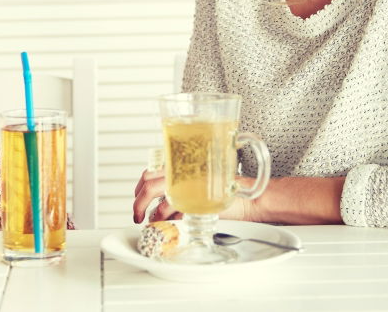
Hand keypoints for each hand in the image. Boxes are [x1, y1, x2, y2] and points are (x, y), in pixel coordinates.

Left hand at [132, 169, 262, 222]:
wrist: (249, 197)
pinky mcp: (193, 197)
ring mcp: (187, 182)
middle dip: (138, 201)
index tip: (138, 198)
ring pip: (155, 192)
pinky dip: (165, 217)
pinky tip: (169, 222)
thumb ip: (182, 186)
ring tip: (151, 221)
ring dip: (150, 211)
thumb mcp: (200, 184)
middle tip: (138, 214)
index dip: (139, 187)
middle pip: (147, 181)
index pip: (150, 171)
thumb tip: (161, 202)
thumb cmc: (227, 190)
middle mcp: (182, 169)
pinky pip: (171, 207)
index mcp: (182, 163)